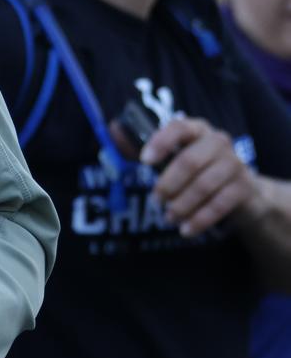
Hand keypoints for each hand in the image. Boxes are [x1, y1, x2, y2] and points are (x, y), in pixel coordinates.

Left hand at [141, 118, 261, 236]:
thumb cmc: (199, 171)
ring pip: (204, 185)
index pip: (179, 127)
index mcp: (198, 130)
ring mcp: (235, 163)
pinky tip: (186, 230)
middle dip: (168, 184)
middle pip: (190, 161)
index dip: (161, 142)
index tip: (144, 161)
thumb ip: (149, 149)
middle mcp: (219, 141)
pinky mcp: (244, 186)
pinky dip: (199, 220)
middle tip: (156, 200)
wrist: (242, 192)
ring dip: (182, 205)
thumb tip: (113, 131)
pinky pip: (219, 204)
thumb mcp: (176, 158)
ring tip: (169, 218)